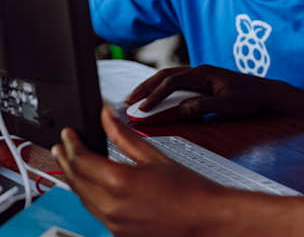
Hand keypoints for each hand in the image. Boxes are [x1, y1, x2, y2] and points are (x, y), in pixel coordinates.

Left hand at [51, 106, 231, 236]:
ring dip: (75, 178)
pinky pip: (95, 212)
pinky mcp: (119, 233)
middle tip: (61, 145)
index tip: (68, 133)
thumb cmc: (188, 188)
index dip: (71, 144)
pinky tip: (94, 184)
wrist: (205, 218)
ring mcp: (113, 224)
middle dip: (66, 160)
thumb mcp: (154, 155)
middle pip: (76, 180)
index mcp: (120, 182)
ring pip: (83, 198)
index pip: (82, 160)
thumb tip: (107, 116)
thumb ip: (124, 135)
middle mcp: (111, 207)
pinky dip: (90, 195)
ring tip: (72, 162)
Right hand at [125, 65, 272, 118]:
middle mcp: (199, 70)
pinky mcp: (201, 82)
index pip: (172, 82)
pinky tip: (154, 98)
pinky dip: (161, 89)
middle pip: (165, 75)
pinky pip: (176, 82)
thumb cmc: (249, 98)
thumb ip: (204, 105)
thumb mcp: (228, 104)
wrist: (264, 92)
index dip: (155, 95)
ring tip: (135, 99)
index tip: (142, 109)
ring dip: (151, 87)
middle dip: (145, 87)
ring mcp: (200, 75)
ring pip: (169, 77)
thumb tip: (181, 108)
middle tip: (127, 101)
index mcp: (204, 73)